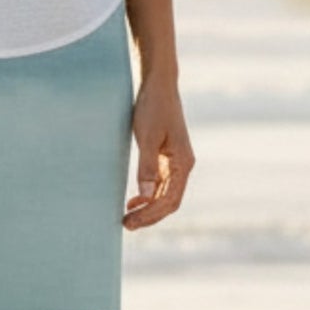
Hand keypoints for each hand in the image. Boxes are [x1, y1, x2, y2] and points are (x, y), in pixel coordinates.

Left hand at [124, 73, 192, 228]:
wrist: (158, 84)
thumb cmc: (153, 107)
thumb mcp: (147, 136)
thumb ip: (147, 167)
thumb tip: (146, 196)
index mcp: (183, 163)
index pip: (170, 200)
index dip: (150, 215)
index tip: (130, 221)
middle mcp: (183, 165)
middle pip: (169, 202)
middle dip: (149, 216)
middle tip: (126, 225)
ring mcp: (175, 162)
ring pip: (165, 195)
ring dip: (148, 208)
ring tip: (128, 217)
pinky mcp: (166, 157)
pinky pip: (160, 184)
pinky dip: (148, 195)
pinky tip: (134, 200)